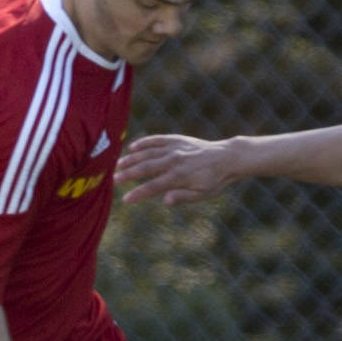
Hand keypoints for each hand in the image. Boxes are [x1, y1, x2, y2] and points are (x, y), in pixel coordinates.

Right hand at [117, 134, 234, 204]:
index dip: (138, 194)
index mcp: (179, 176)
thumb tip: (164, 200)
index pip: (153, 187)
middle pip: (146, 168)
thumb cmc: (214, 180)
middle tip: (114, 179)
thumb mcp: (202, 194)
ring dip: (132, 159)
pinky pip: (157, 140)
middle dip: (129, 174)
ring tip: (118, 165)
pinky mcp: (177, 140)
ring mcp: (174, 148)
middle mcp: (174, 161)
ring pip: (148, 153)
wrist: (227, 158)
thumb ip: (182, 197)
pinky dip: (144, 143)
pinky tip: (133, 147)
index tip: (126, 200)